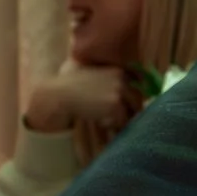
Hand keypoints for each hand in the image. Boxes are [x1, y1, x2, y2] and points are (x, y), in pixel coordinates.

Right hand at [23, 61, 140, 134]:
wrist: (57, 96)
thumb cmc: (70, 87)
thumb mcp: (93, 75)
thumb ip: (111, 81)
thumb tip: (132, 94)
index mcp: (119, 71)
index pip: (138, 88)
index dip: (132, 100)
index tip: (125, 108)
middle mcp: (122, 79)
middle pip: (138, 100)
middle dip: (129, 111)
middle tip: (113, 117)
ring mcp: (120, 91)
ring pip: (133, 112)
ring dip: (121, 119)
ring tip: (105, 119)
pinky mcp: (115, 105)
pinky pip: (123, 121)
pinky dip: (113, 125)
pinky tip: (99, 121)